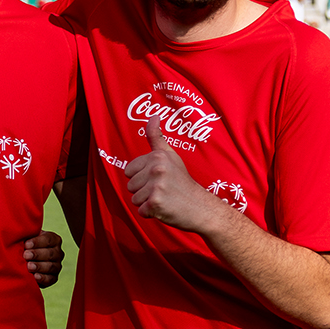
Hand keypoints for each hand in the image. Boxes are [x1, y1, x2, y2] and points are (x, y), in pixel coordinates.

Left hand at [24, 230, 63, 287]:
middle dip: (37, 254)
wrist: (25, 260)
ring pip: (52, 266)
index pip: (48, 239)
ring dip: (39, 266)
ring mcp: (57, 266)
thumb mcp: (26, 238)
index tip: (26, 244)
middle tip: (25, 255)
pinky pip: (51, 279)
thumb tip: (18, 233)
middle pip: (51, 253)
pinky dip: (43, 278)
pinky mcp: (53, 277)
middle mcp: (58, 252)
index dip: (37, 242)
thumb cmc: (25, 246)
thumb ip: (25, 236)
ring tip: (28, 266)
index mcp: (53, 240)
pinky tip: (35, 277)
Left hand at [123, 119, 228, 233]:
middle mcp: (156, 169)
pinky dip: (151, 213)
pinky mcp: (156, 203)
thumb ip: (156, 137)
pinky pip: (141, 211)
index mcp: (157, 157)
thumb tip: (153, 115)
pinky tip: (165, 208)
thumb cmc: (182, 182)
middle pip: (130, 186)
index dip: (142, 178)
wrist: (201, 207)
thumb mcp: (170, 156)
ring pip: (134, 199)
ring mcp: (156, 186)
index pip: (128, 171)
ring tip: (165, 198)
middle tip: (163, 190)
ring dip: (147, 203)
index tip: (159, 179)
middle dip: (144, 191)